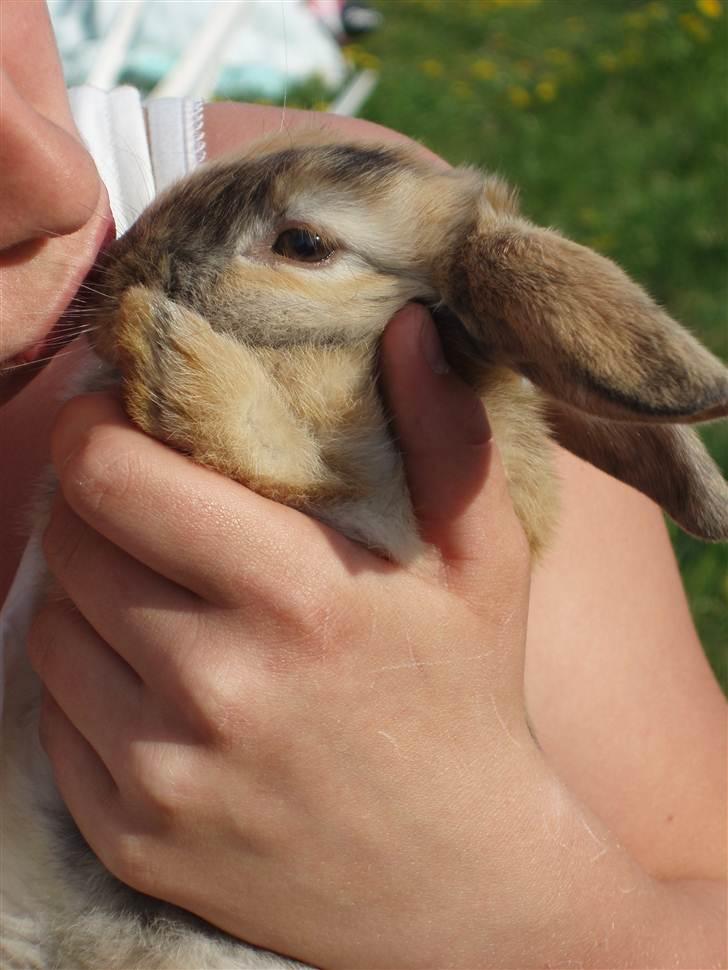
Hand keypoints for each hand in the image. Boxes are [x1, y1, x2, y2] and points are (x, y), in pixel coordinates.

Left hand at [30, 307, 724, 967]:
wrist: (462, 890)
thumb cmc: (470, 705)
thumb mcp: (487, 566)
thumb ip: (448, 438)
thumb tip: (407, 325)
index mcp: (297, 598)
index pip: (116, 478)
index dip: (96, 428)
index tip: (119, 418)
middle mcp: (215, 684)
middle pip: (72, 543)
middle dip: (93, 503)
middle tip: (145, 503)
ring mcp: (163, 772)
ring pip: (52, 628)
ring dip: (87, 590)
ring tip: (157, 589)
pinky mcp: (134, 835)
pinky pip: (56, 718)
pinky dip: (86, 679)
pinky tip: (154, 676)